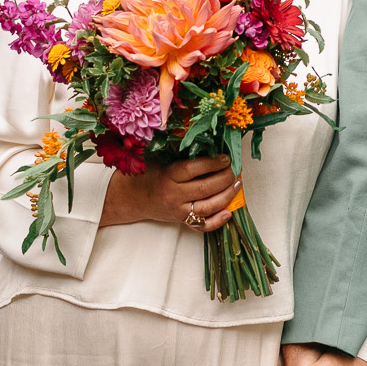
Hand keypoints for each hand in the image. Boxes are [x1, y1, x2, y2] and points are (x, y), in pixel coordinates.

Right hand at [99, 156, 240, 231]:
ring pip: (207, 207)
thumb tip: (206, 140)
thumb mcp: (158, 157)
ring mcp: (177, 210)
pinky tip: (229, 212)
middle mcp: (173, 195)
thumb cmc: (146, 172)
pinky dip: (217, 221)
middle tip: (234, 170)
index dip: (213, 163)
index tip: (226, 157)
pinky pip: (201, 226)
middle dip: (225, 178)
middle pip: (205, 188)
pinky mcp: (180, 221)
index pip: (194, 169)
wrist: (129, 197)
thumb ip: (178, 151)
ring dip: (226, 196)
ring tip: (237, 185)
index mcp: (167, 176)